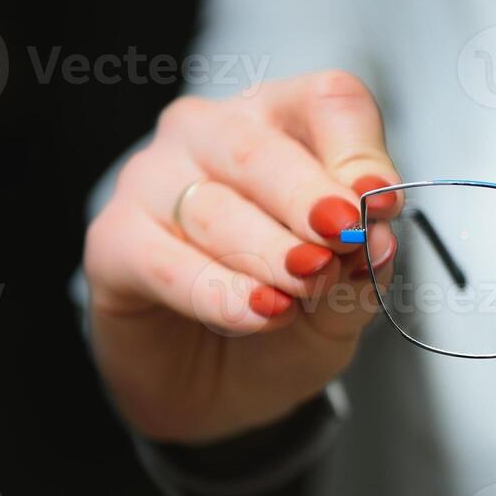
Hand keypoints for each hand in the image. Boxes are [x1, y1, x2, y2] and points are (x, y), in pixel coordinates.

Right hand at [83, 71, 401, 443]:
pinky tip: (259, 314)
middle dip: (307, 198)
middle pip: (259, 146)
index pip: (325, 102)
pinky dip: (218, 291)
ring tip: (304, 291)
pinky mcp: (113, 241)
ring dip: (268, 253)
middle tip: (342, 239)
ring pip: (212, 206)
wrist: (225, 393)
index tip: (382, 203)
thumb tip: (378, 239)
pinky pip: (164, 261)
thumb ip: (363, 267)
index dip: (358, 152)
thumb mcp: (347, 300)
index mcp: (282, 125)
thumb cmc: (289, 322)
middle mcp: (210, 137)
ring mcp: (151, 181)